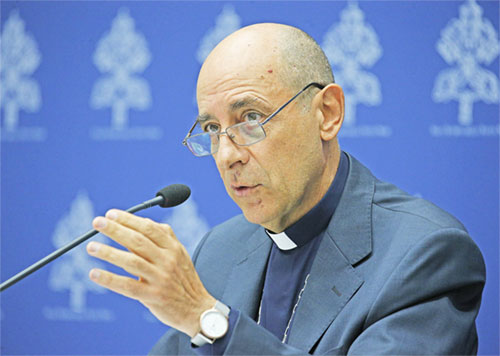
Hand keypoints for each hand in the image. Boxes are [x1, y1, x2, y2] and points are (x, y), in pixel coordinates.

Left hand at [86, 209, 215, 336]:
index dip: (128, 219)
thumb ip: (164, 236)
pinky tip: (94, 274)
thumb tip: (142, 220)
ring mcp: (160, 279)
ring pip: (131, 261)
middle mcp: (168, 261)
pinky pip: (127, 286)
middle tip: (97, 222)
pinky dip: (109, 279)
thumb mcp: (180, 254)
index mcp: (173, 248)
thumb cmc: (184, 280)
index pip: (148, 228)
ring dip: (109, 252)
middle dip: (115, 229)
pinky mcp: (153, 296)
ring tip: (91, 247)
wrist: (197, 309)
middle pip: (138, 241)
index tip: (110, 214)